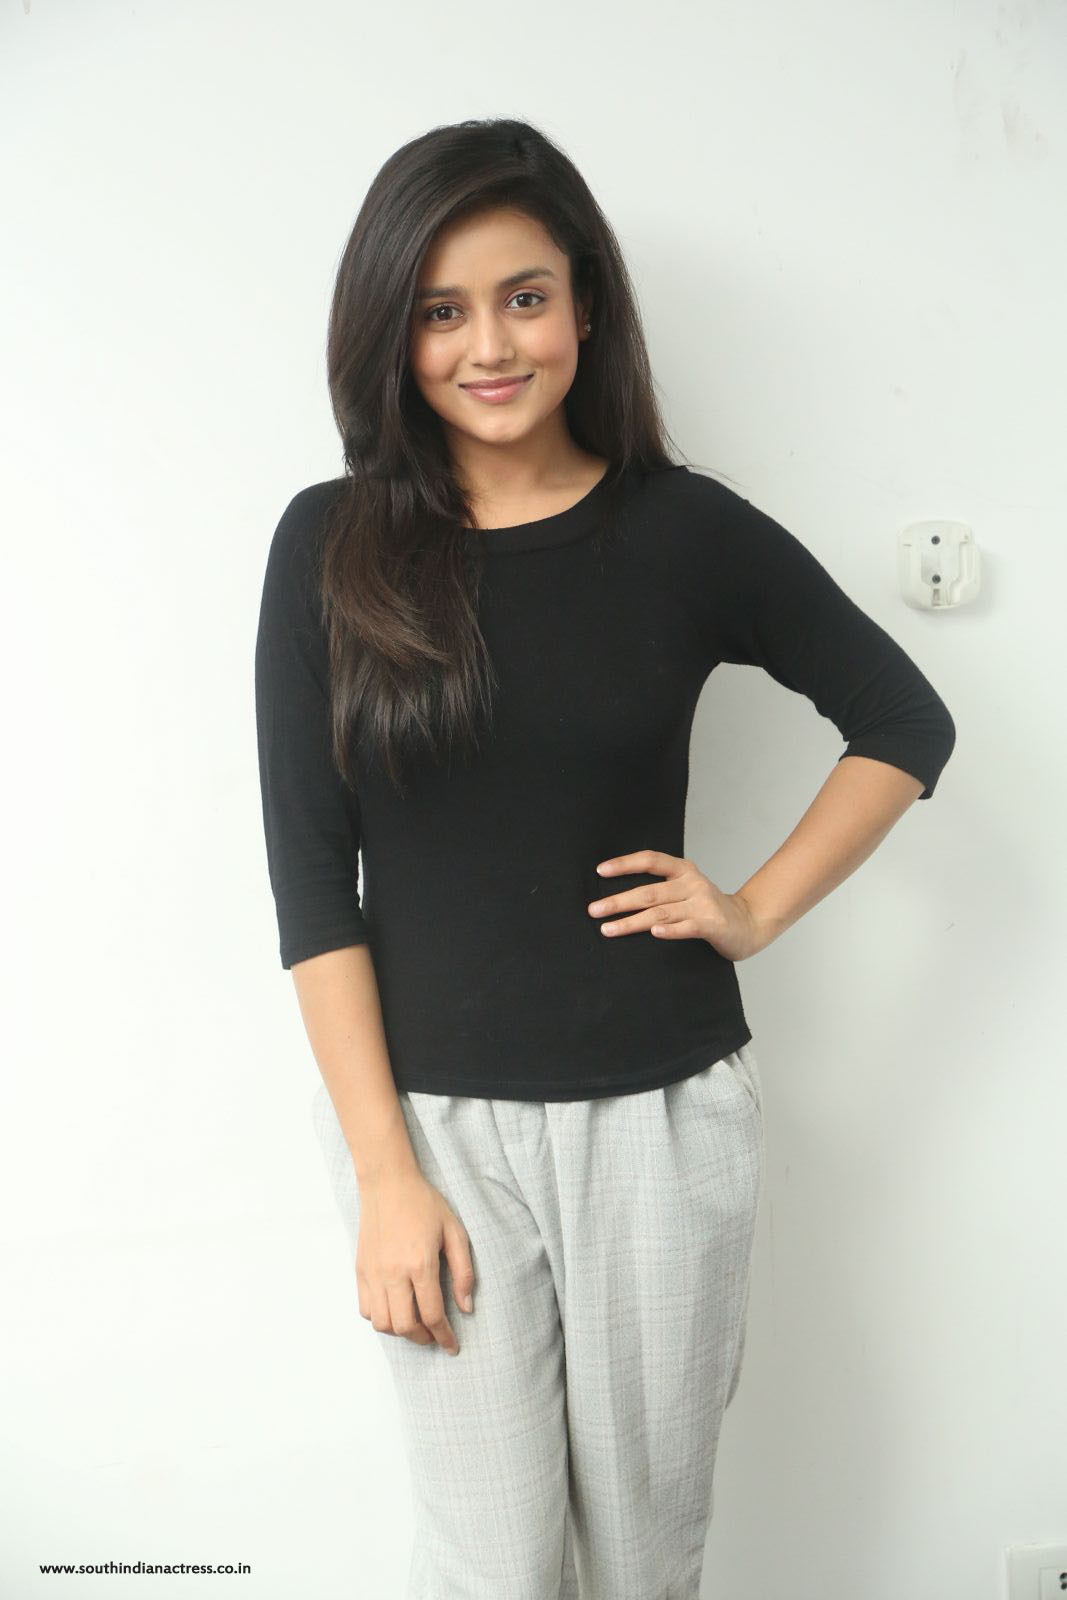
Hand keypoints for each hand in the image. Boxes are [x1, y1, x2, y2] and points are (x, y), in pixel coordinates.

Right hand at [356, 1169, 474, 1355]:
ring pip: (382, 1323)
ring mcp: (373, 1273)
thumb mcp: (454, 1231)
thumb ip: (463, 1271)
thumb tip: (466, 1308)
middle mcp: (393, 1274)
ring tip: (416, 1324)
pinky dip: (380, 1318)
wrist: (388, 1183)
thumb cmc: (425, 1204)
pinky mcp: (360, 1270)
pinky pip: (366, 1309)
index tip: (452, 1347)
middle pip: (405, 1326)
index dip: (445, 1337)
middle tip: (435, 1335)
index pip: (433, 1315)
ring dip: (401, 1331)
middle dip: (424, 1338)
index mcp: (420, 1264)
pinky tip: (395, 1309)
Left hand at [587, 849, 769, 962]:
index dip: (625, 864)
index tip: (600, 871)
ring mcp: (702, 903)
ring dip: (631, 921)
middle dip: (618, 901)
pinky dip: (670, 930)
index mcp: (683, 870)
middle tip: (594, 910)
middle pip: (649, 891)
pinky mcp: (711, 924)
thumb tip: (617, 895)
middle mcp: (692, 883)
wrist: (747, 924)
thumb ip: (660, 888)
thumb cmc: (707, 909)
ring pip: (660, 912)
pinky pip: (687, 927)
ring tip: (608, 929)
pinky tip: (654, 932)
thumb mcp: (685, 890)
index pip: (650, 860)